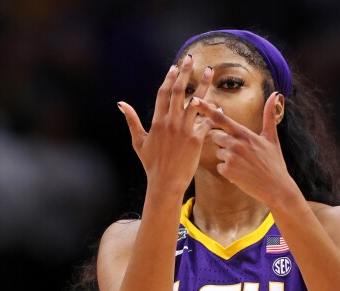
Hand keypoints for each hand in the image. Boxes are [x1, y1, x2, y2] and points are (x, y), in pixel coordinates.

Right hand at [119, 54, 213, 197]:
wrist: (165, 183)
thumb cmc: (151, 164)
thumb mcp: (138, 141)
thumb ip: (131, 120)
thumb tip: (121, 104)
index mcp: (157, 121)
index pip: (163, 93)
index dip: (169, 78)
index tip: (175, 67)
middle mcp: (171, 123)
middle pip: (179, 91)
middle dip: (185, 73)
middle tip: (190, 58)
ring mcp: (184, 130)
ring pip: (196, 102)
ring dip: (204, 84)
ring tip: (210, 71)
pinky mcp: (196, 139)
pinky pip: (206, 121)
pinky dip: (213, 112)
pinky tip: (219, 105)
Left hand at [189, 92, 298, 207]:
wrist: (276, 187)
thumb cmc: (274, 163)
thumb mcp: (272, 138)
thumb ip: (269, 116)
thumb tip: (275, 94)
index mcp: (244, 133)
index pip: (221, 118)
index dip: (205, 108)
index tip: (193, 100)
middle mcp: (236, 143)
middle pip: (216, 137)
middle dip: (224, 143)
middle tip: (241, 153)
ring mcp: (230, 157)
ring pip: (218, 153)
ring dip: (227, 158)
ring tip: (243, 165)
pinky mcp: (227, 171)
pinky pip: (219, 166)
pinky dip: (228, 171)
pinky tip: (241, 174)